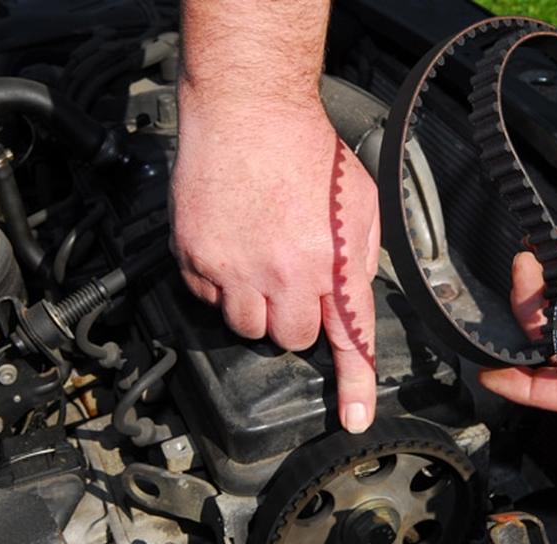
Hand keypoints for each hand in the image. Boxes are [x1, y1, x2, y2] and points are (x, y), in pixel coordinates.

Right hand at [170, 93, 380, 433]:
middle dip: (294, 320)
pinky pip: (209, 297)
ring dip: (256, 306)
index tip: (353, 419)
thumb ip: (359, 253)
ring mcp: (235, 268)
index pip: (348, 336)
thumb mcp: (359, 200)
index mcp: (332, 261)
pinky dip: (221, 283)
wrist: (248, 109)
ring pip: (246, 326)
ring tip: (258, 263)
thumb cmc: (307, 148)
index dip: (354, 385)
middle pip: (289, 339)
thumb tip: (351, 288)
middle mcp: (284, 273)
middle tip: (291, 281)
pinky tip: (231, 246)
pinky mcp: (197, 258)